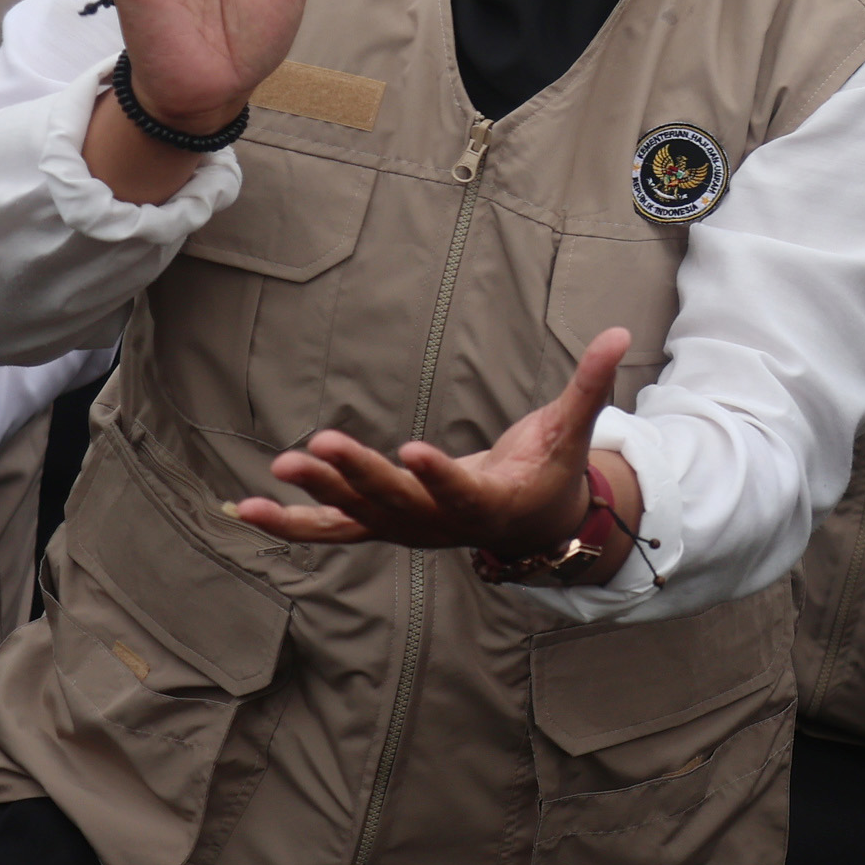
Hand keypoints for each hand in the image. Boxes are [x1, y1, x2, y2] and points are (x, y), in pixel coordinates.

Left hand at [236, 328, 639, 572]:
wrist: (533, 528)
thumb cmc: (551, 472)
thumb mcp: (572, 430)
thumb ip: (589, 384)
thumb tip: (621, 334)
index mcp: (491, 503)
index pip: (460, 490)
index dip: (437, 474)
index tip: (411, 451)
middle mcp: (442, 525)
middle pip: (394, 501)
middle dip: (356, 475)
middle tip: (320, 445)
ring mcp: (408, 530)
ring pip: (357, 515)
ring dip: (317, 493)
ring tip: (282, 464)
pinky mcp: (384, 527)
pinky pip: (331, 531)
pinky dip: (289, 523)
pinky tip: (243, 511)